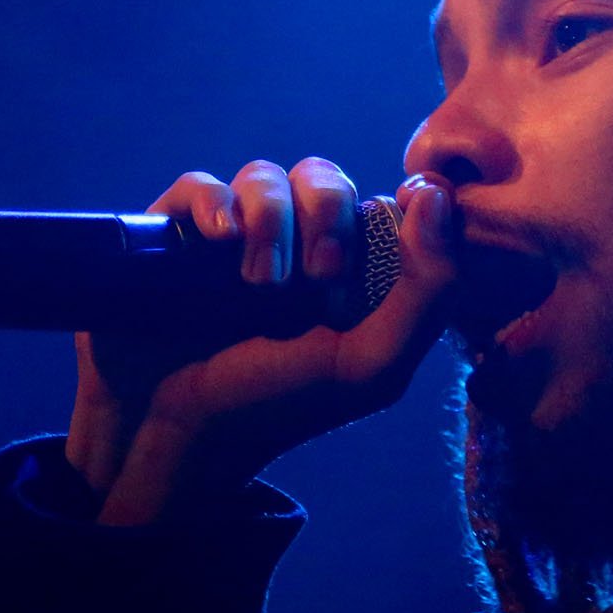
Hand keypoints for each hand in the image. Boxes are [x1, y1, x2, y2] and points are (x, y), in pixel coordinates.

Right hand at [66, 159, 459, 524]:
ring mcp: (234, 239)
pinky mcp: (177, 237)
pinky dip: (214, 203)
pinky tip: (220, 239)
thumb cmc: (281, 405)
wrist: (182, 437)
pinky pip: (201, 186)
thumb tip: (435, 194)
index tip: (372, 257)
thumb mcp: (372, 366)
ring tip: (260, 281)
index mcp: (347, 272)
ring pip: (264, 176)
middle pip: (323, 179)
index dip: (381, 217)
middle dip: (328, 215)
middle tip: (319, 275)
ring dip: (272, 219)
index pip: (377, 204)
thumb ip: (428, 290)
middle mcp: (293, 247)